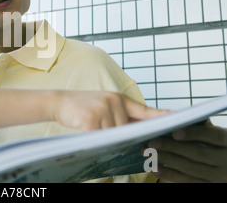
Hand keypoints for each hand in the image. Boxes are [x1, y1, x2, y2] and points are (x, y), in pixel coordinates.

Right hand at [53, 91, 168, 130]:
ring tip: (89, 122)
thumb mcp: (104, 104)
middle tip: (101, 125)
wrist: (59, 101)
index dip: (159, 116)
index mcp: (119, 98)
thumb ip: (121, 115)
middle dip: (117, 133)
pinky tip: (84, 125)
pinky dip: (93, 137)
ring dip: (103, 135)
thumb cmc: (82, 105)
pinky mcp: (91, 119)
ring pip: (113, 135)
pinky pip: (99, 137)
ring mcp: (102, 109)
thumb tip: (138, 130)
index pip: (143, 110)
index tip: (175, 118)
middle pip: (126, 129)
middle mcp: (113, 101)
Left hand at [149, 120, 226, 181]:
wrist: (224, 166)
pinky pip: (188, 181)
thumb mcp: (213, 133)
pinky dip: (170, 175)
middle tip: (152, 142)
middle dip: (173, 147)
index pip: (213, 136)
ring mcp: (219, 176)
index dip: (194, 134)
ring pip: (191, 168)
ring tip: (149, 154)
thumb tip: (175, 116)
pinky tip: (155, 168)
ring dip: (167, 160)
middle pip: (198, 153)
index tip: (175, 132)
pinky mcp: (209, 186)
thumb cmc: (214, 144)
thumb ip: (199, 126)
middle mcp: (226, 159)